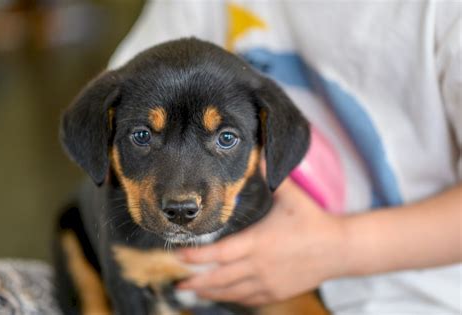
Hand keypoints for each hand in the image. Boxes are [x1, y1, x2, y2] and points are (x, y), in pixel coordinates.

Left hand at [176, 178, 346, 305]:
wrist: (338, 249)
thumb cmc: (312, 221)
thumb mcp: (290, 196)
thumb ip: (270, 175)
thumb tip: (257, 151)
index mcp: (257, 243)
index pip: (218, 253)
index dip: (196, 257)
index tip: (178, 256)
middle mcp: (259, 266)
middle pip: (218, 278)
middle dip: (195, 281)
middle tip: (177, 281)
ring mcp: (267, 283)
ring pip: (231, 292)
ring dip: (209, 292)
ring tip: (192, 290)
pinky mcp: (276, 293)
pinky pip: (247, 299)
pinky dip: (231, 297)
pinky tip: (222, 295)